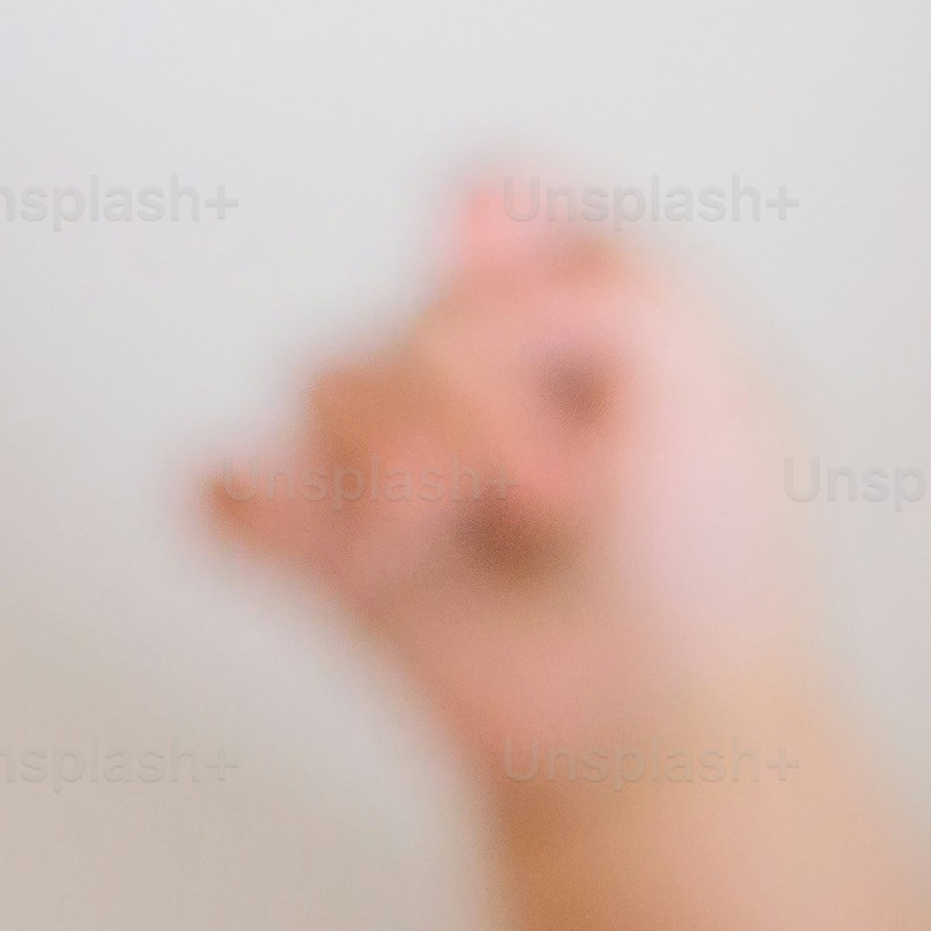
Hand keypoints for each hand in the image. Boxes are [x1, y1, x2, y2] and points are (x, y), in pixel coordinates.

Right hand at [202, 177, 824, 808]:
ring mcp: (394, 465)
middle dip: (486, 399)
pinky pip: (226, 491)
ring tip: (489, 545)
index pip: (492, 202)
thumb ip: (578, 258)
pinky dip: (261, 508)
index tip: (603, 363)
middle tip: (572, 501)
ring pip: (327, 388)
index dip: (528, 272)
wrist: (668, 729)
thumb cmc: (704, 553)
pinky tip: (326, 546)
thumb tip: (453, 228)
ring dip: (407, 465)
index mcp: (569, 311)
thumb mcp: (693, 358)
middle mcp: (475, 373)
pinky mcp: (330, 556)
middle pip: (416, 309)